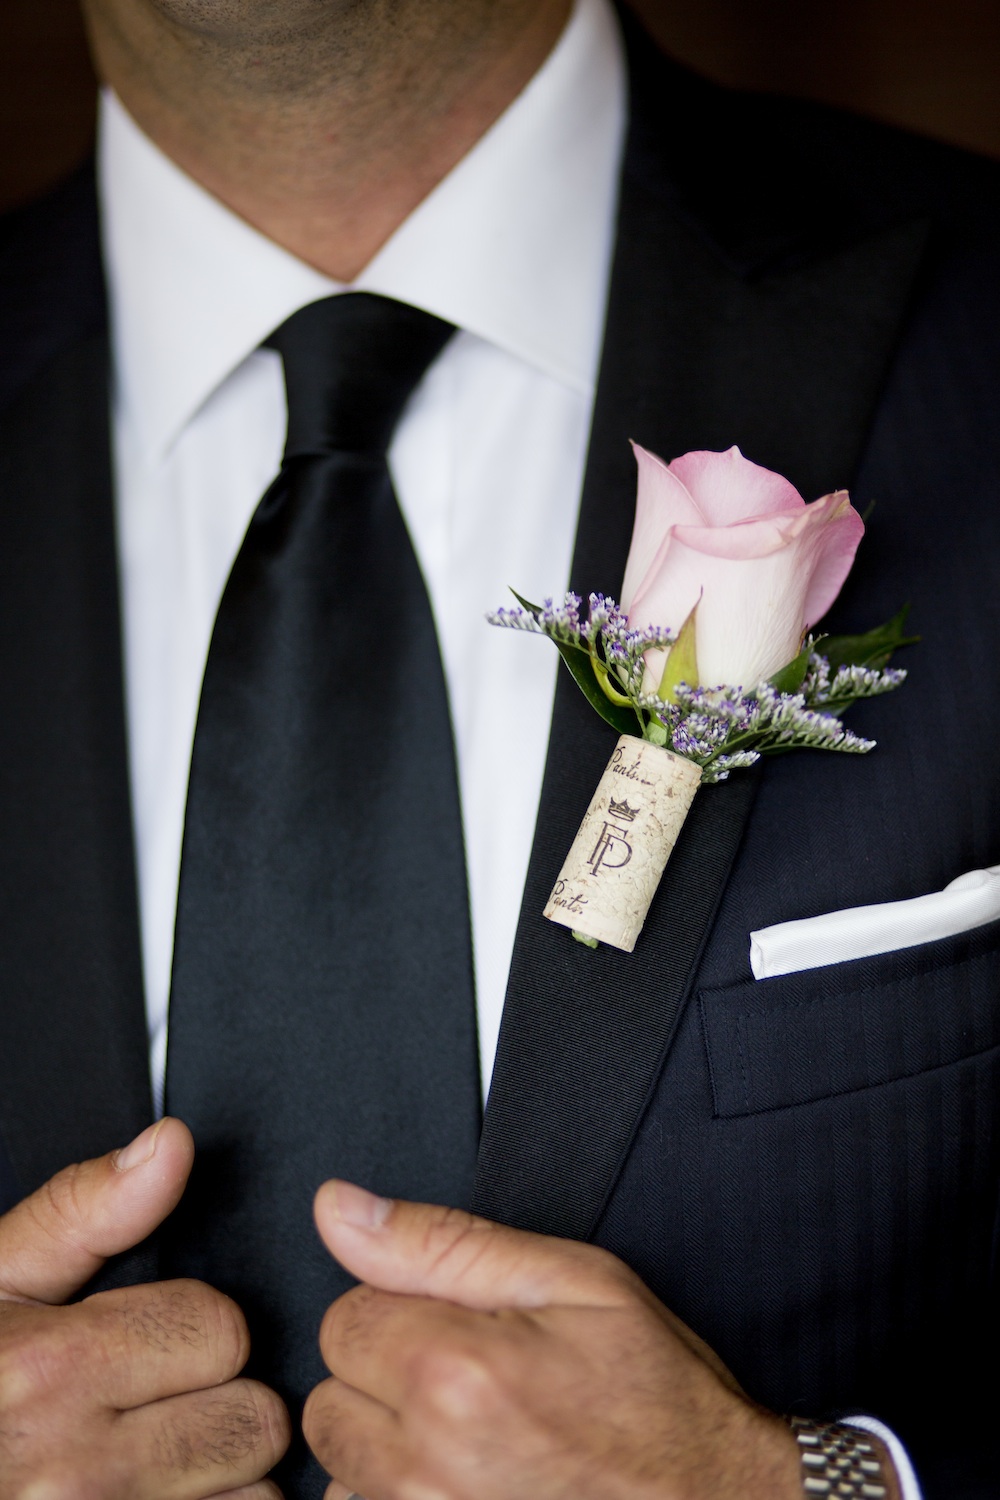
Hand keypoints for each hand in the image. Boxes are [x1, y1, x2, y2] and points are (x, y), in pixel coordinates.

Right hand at [0, 1118, 289, 1498]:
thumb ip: (83, 1211)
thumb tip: (171, 1143)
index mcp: (51, 1368)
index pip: (222, 1330)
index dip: (197, 1330)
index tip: (154, 1345)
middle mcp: (74, 1468)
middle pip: (251, 1420)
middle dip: (220, 1408)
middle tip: (155, 1413)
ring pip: (251, 1499)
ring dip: (220, 1484)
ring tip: (156, 1470)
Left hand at [303, 1183, 804, 1499]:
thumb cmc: (654, 1396)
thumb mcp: (570, 1280)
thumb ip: (439, 1241)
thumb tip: (337, 1207)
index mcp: (454, 1372)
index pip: (343, 1315)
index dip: (402, 1308)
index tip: (462, 1324)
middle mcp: (425, 1465)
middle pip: (331, 1395)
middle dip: (385, 1376)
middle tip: (472, 1376)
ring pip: (342, 1466)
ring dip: (388, 1445)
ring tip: (474, 1434)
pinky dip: (402, 1495)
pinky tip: (467, 1478)